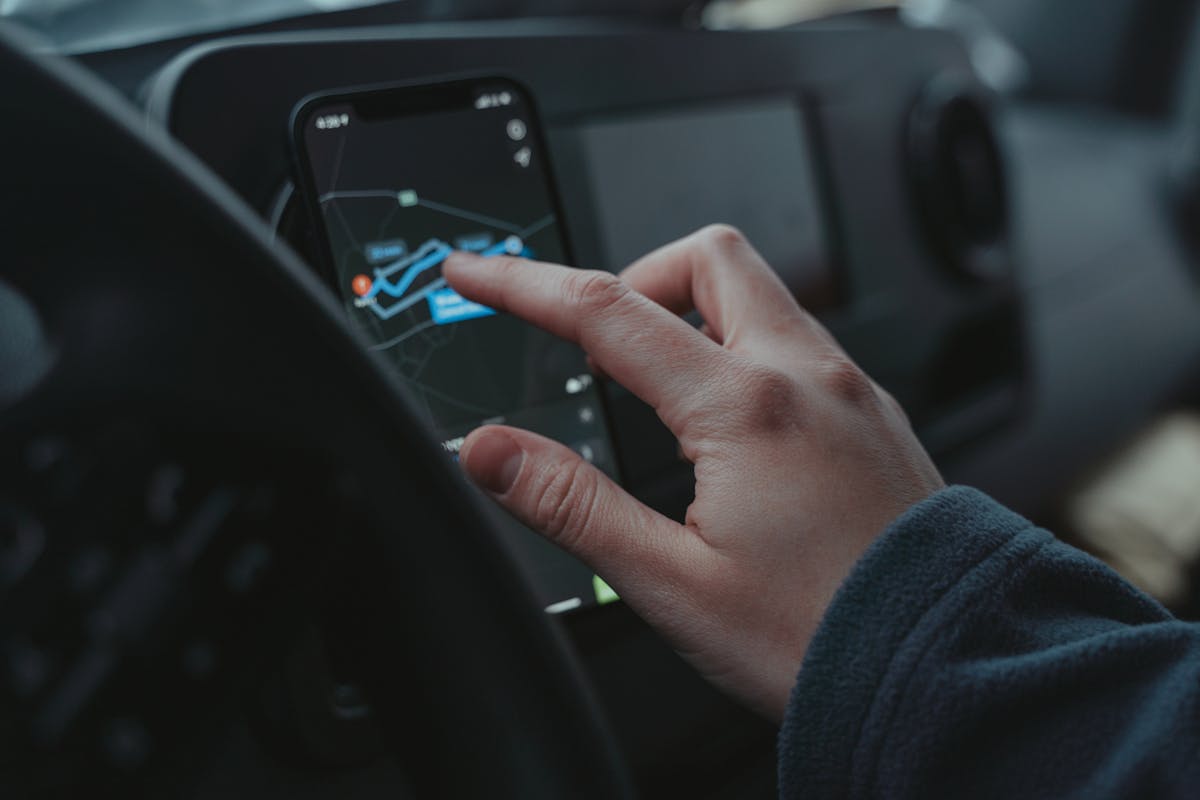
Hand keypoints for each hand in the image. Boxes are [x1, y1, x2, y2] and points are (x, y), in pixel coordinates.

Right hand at [443, 225, 942, 721]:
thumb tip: (491, 451)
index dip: (524, 284)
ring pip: (761, 294)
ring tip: (657, 389)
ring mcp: (851, 390)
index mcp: (748, 409)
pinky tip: (730, 425)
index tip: (477, 271)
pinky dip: (744, 349)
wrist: (944, 670)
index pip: (608, 313)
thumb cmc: (820, 638)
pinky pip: (799, 342)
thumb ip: (570, 504)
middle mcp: (808, 377)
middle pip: (707, 256)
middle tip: (595, 339)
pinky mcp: (874, 416)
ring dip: (694, 311)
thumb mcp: (671, 583)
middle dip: (635, 274)